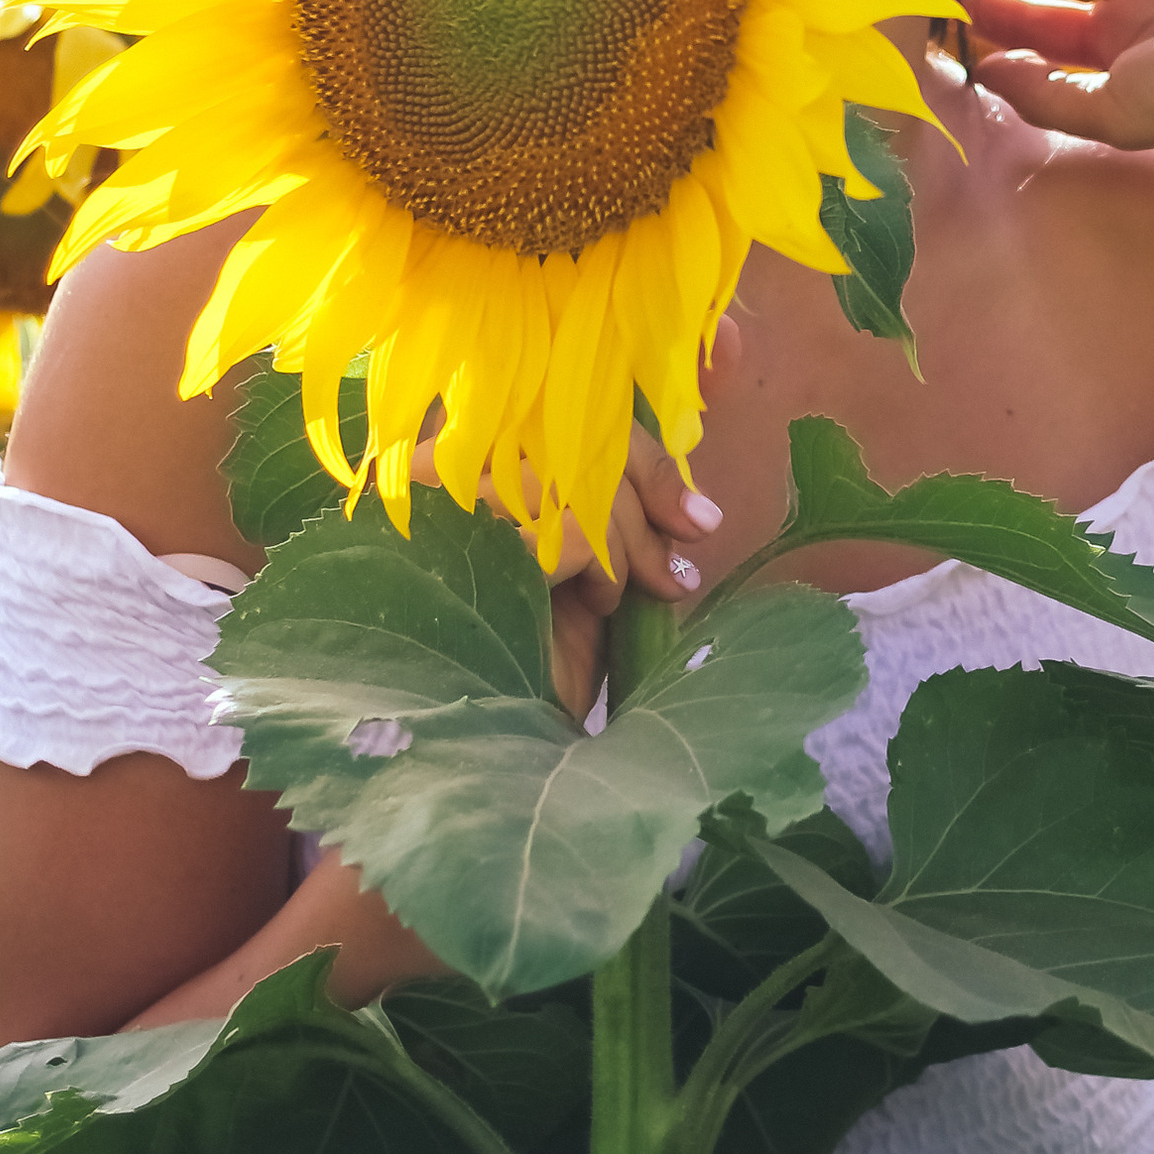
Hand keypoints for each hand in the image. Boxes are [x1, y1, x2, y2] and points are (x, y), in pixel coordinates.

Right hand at [410, 414, 722, 720]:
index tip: (694, 516)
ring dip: (624, 544)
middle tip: (672, 572)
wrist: (501, 738)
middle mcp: (448, 470)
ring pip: (585, 479)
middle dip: (648, 505)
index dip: (647, 459)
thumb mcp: (593, 562)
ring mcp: (448, 503)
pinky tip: (587, 607)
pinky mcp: (467, 544)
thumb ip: (624, 509)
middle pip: (583, 439)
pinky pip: (574, 526)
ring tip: (614, 597)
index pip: (575, 415)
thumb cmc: (539, 649)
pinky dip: (603, 567)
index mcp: (475, 460)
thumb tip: (705, 479)